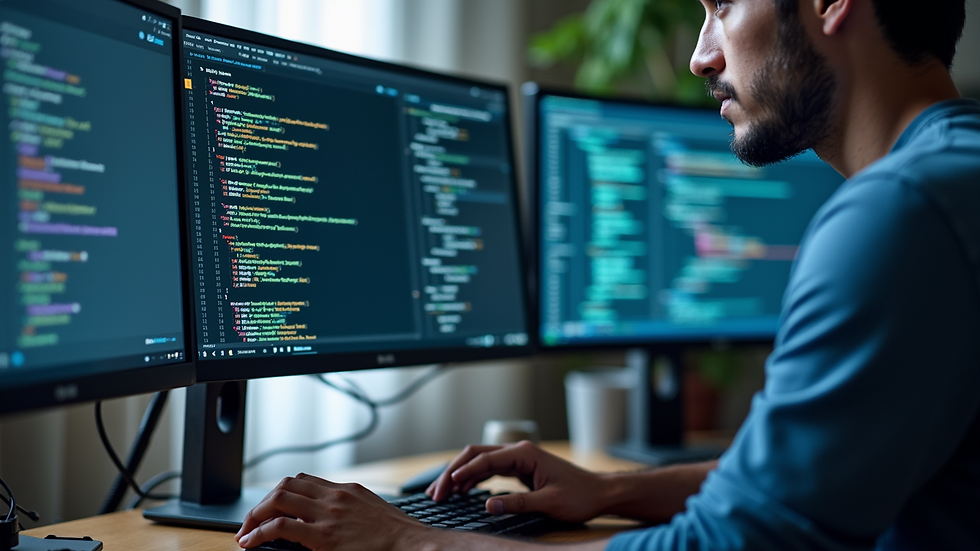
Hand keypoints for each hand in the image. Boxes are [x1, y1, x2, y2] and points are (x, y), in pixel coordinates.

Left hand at [236, 473, 428, 550]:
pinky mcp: (323, 536)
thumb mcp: (373, 512)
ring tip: (246, 531)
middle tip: (251, 521)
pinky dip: (259, 533)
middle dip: (263, 502)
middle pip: (286, 484)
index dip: (282, 492)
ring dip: (255, 514)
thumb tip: (333, 520)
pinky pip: (280, 526)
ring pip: (278, 499)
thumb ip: (351, 510)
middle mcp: (335, 496)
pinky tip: (251, 543)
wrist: (412, 545)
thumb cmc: (398, 536)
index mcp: (347, 490)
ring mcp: (328, 514)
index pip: (304, 480)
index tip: (272, 507)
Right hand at [427, 441, 607, 522]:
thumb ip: (518, 503)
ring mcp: (518, 459)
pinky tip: (461, 491)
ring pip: (480, 461)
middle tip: (436, 492)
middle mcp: (519, 451)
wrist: (600, 492)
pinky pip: (490, 470)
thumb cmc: (580, 495)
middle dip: (453, 472)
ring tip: (441, 493)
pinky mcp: (520, 469)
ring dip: (460, 475)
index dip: (462, 472)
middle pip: (476, 455)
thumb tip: (487, 505)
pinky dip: (473, 479)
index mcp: (525, 453)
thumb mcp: (549, 503)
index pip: (484, 458)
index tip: (446, 487)